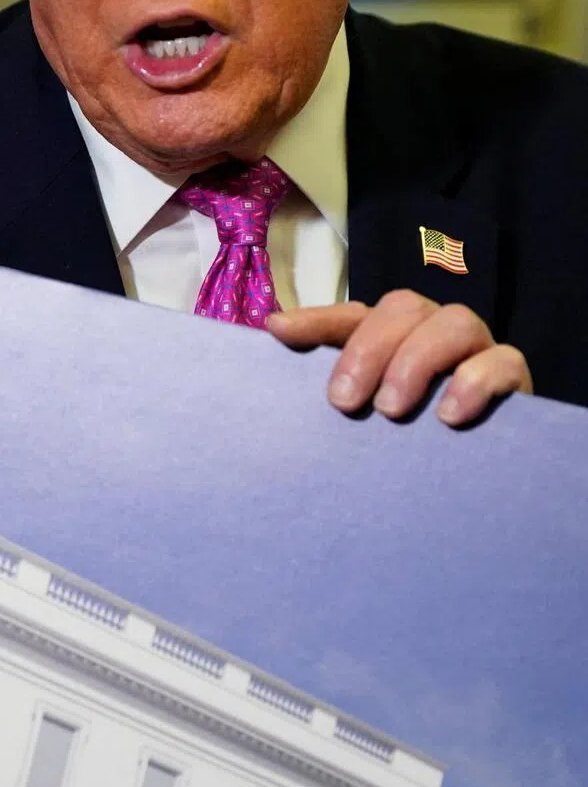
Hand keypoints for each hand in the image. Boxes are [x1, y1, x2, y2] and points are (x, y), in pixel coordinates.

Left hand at [265, 291, 532, 426]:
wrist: (472, 479)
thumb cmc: (403, 439)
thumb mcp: (361, 412)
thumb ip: (330, 384)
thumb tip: (274, 336)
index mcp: (390, 335)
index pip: (350, 314)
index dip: (315, 320)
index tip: (278, 333)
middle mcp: (430, 330)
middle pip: (402, 308)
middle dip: (368, 350)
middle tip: (344, 402)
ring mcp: (475, 348)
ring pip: (455, 322)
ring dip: (417, 362)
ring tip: (391, 411)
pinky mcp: (513, 376)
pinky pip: (503, 361)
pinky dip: (474, 383)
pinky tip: (449, 416)